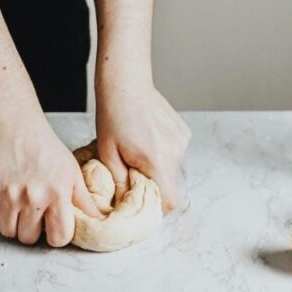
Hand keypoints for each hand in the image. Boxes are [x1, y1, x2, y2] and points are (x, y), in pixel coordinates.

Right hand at [0, 112, 99, 245]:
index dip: (57, 235)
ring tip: (20, 203)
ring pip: (8, 231)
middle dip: (33, 229)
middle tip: (35, 211)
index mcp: (58, 193)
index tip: (54, 227)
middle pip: (29, 239)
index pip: (59, 238)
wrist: (14, 126)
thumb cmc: (44, 147)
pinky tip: (6, 193)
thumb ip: (84, 200)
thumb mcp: (72, 171)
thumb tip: (98, 221)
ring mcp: (8, 195)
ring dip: (14, 222)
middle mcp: (32, 197)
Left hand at [95, 82, 190, 211]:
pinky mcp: (183, 132)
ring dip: (157, 166)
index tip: (141, 201)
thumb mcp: (108, 154)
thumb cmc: (112, 117)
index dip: (157, 207)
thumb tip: (124, 204)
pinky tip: (147, 137)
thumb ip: (119, 183)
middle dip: (152, 183)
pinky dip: (162, 152)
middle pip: (169, 184)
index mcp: (157, 161)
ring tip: (138, 149)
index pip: (170, 201)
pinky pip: (175, 152)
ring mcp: (182, 141)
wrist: (126, 84)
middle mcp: (175, 152)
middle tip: (131, 169)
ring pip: (171, 168)